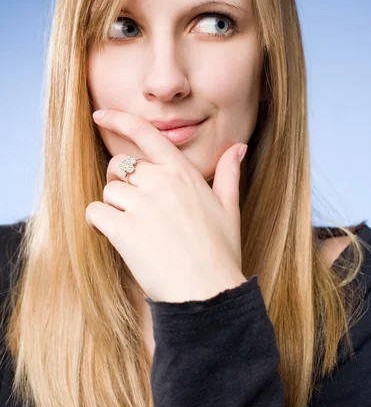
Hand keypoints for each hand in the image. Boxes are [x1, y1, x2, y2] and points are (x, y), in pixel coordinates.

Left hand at [86, 109, 247, 302]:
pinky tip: (112, 235)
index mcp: (183, 173)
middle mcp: (161, 182)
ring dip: (113, 206)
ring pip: (108, 190)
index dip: (119, 119)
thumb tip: (239, 147)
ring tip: (132, 228)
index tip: (100, 113)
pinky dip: (97, 223)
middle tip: (132, 204)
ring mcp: (142, 205)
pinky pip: (95, 213)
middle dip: (120, 181)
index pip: (147, 134)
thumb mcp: (230, 208)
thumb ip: (229, 173)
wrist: (207, 293)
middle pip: (120, 165)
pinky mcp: (124, 230)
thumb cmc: (220, 252)